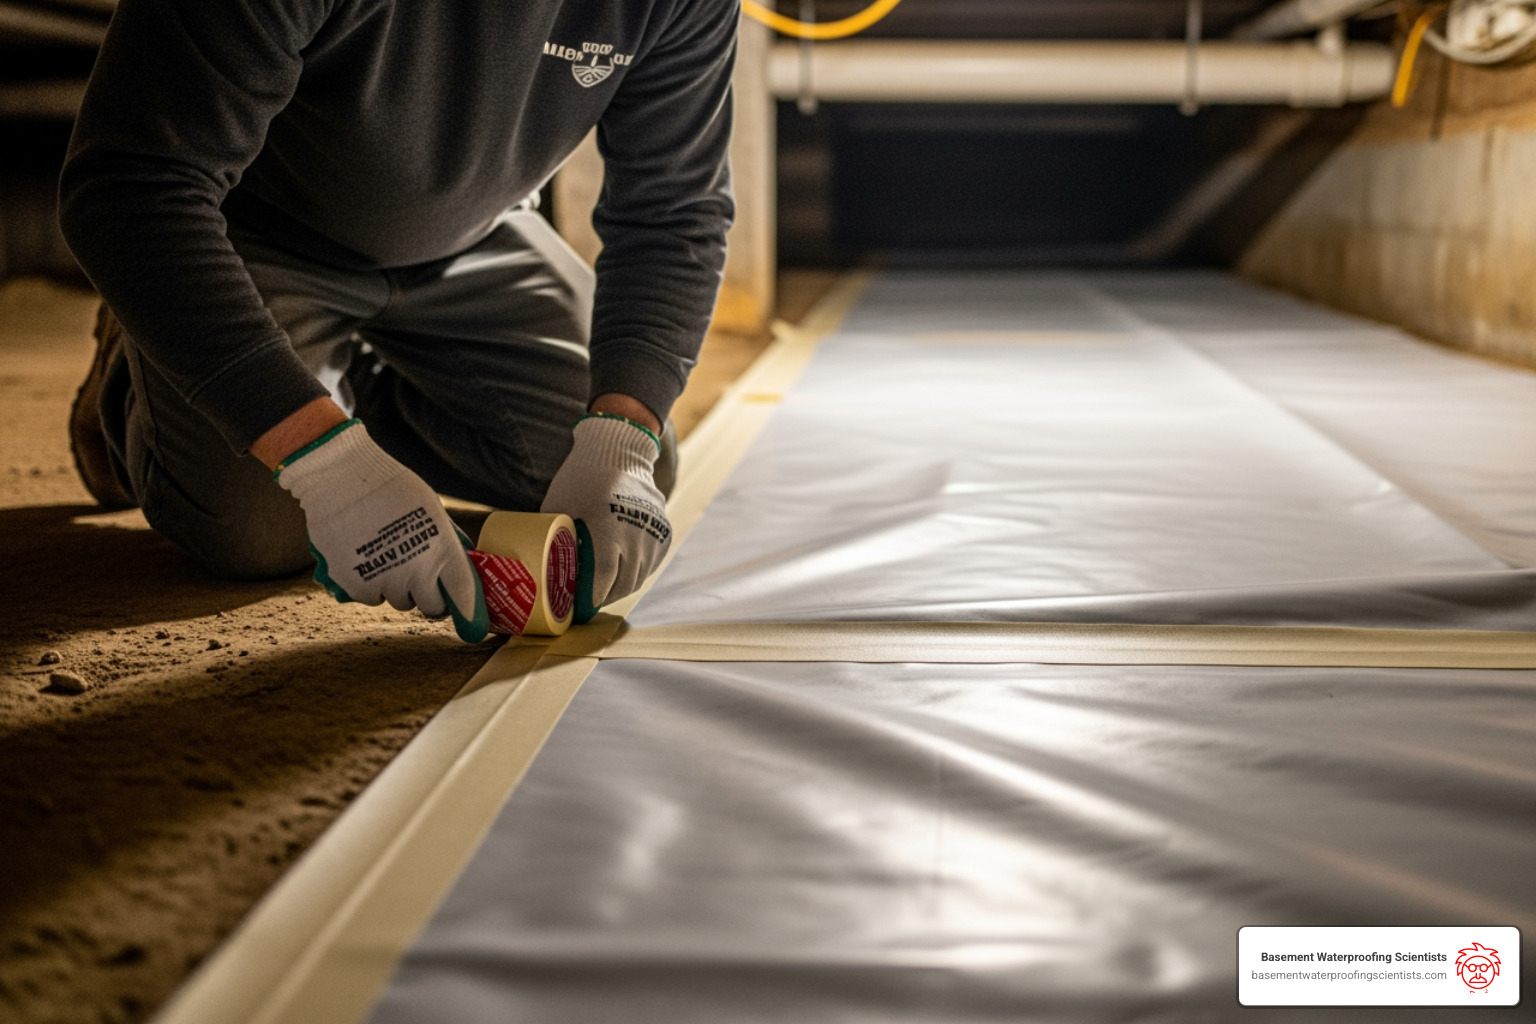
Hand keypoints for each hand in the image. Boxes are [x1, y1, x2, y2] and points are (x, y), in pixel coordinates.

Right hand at [274, 419, 488, 642]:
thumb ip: (447, 542)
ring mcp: (386, 581)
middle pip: (431, 606)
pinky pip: (369, 597)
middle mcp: (417, 572)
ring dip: (396, 588)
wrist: (342, 478)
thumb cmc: (391, 489)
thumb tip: (462, 565)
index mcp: (442, 551)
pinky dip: (368, 584)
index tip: (470, 621)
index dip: (468, 610)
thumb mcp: (432, 511)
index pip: (463, 595)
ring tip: (386, 556)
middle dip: (427, 595)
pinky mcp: (355, 585)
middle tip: (417, 577)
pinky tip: (363, 558)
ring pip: (398, 601)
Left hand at [541, 413, 671, 607]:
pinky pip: (652, 562)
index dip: (593, 597)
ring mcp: (653, 532)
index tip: (581, 607)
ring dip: (622, 587)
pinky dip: (637, 572)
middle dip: (607, 597)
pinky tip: (622, 574)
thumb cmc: (581, 478)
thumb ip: (556, 538)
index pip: (605, 578)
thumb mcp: (560, 507)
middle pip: (625, 582)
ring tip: (605, 591)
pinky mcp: (663, 529)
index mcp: (607, 528)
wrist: (618, 451)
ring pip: (641, 575)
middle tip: (589, 603)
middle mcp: (636, 534)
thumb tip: (543, 567)